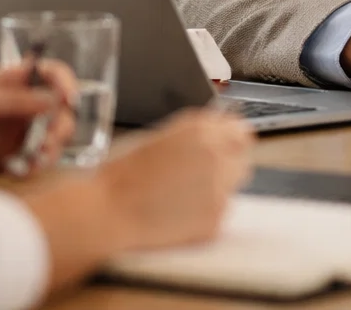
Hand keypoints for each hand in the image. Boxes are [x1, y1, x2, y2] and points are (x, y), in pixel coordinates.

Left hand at [0, 60, 77, 182]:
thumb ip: (17, 101)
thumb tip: (54, 100)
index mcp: (9, 82)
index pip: (47, 73)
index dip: (64, 81)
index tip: (69, 99)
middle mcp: (17, 105)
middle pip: (58, 108)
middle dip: (60, 123)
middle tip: (50, 139)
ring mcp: (15, 132)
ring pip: (52, 136)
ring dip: (52, 147)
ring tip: (37, 159)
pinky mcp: (11, 158)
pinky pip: (37, 160)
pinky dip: (36, 165)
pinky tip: (20, 169)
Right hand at [98, 109, 253, 248]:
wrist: (108, 212)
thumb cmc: (124, 175)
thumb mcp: (161, 137)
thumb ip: (196, 132)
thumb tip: (219, 130)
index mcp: (201, 130)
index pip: (240, 130)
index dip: (231, 138)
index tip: (225, 145)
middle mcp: (217, 156)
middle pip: (242, 157)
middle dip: (226, 162)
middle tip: (198, 173)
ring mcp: (220, 190)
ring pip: (233, 185)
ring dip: (218, 186)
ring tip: (182, 193)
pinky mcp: (216, 220)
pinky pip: (220, 211)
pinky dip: (205, 212)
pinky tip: (177, 211)